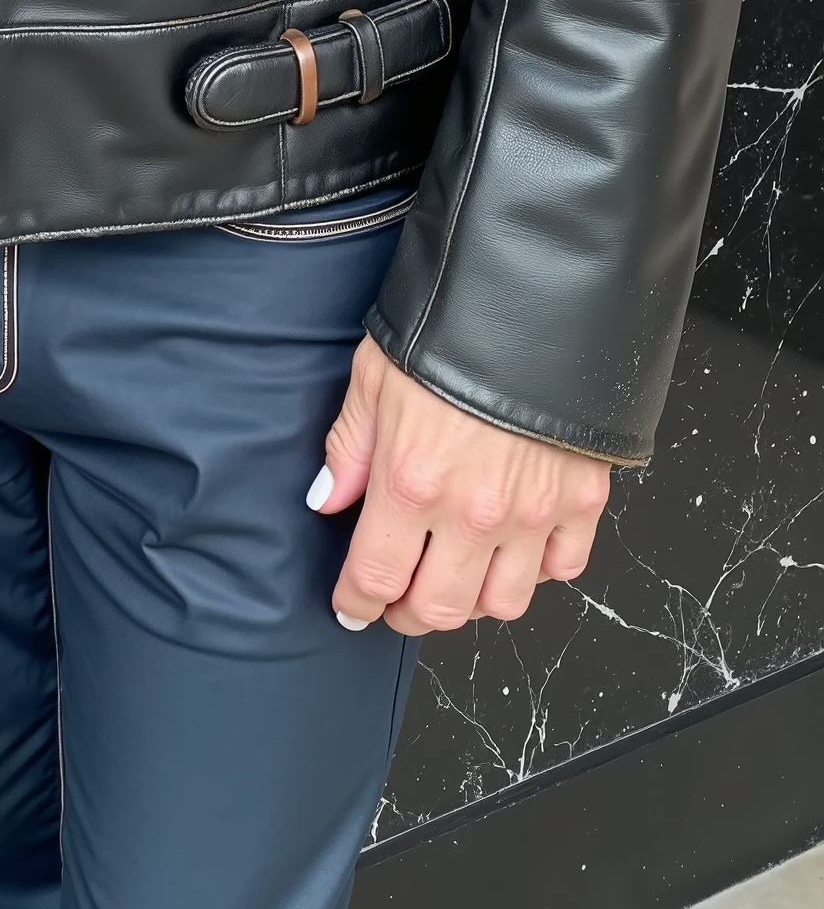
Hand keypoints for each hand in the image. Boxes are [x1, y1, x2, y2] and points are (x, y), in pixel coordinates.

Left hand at [309, 339, 610, 634]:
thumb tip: (326, 500)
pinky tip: (514, 547)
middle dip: (408, 614)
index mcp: (412, 483)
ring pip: (503, 604)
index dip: (356, 604)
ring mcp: (534, 512)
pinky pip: (562, 569)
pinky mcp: (583, 499)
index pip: (375, 579)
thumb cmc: (448, 325)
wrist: (537, 295)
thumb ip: (348, 447)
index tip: (350, 607)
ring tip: (454, 575)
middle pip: (439, 609)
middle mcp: (474, 512)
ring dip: (473, 601)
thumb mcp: (375, 375)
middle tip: (397, 599)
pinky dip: (537, 571)